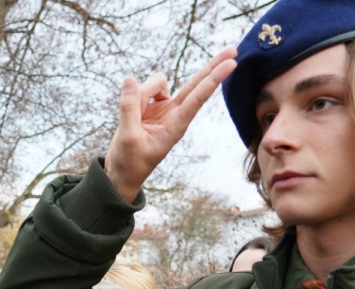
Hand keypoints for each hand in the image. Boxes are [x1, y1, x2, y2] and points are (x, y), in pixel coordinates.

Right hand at [103, 48, 237, 202]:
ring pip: (157, 82)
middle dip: (213, 66)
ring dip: (140, 95)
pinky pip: (142, 88)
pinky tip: (130, 112)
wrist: (121, 172)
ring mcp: (163, 107)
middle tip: (233, 49)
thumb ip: (129, 108)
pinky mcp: (150, 104)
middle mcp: (174, 113)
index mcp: (177, 126)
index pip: (198, 98)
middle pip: (196, 83)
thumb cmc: (129, 162)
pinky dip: (134, 95)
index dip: (214, 80)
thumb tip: (130, 79)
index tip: (232, 65)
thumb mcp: (128, 138)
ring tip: (132, 120)